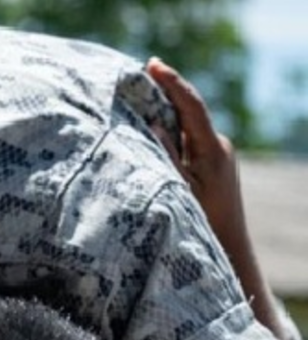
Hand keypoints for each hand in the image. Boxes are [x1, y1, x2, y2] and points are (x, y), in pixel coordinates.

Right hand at [146, 57, 245, 251]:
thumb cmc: (202, 222)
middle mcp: (218, 146)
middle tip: (138, 77)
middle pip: (187, 112)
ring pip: (186, 128)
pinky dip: (169, 134)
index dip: (171, 83)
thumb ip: (165, 155)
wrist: (229, 247)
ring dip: (164, 116)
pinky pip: (187, 142)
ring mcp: (217, 155)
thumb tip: (153, 123)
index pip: (191, 106)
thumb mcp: (179, 188)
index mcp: (212, 149)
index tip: (152, 65)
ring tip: (137, 103)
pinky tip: (150, 133)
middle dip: (163, 95)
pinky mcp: (212, 165)